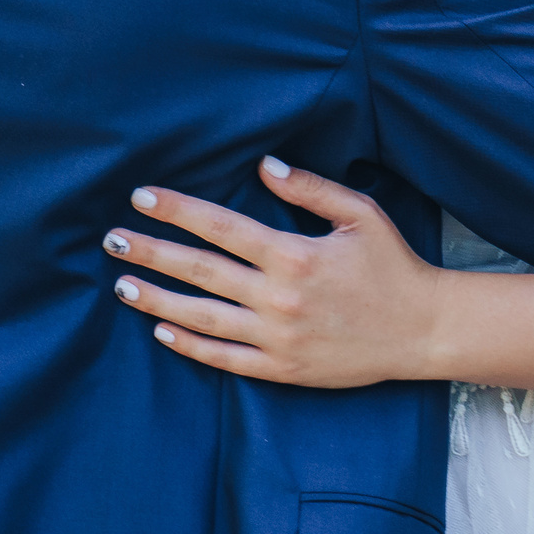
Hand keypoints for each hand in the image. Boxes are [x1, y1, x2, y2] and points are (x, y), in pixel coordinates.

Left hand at [105, 157, 447, 386]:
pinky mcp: (283, 369)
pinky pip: (225, 359)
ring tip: (123, 286)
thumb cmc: (393, 266)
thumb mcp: (360, 214)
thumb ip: (310, 188)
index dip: (177, 210)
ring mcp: (278, 338)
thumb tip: (264, 165)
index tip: (142, 198)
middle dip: (151, 253)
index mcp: (294, 255)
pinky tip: (163, 333)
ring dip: (158, 301)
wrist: (422, 330)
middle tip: (112, 241)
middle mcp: (279, 298)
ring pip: (202, 318)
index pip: (221, 227)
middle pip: (199, 271)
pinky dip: (191, 347)